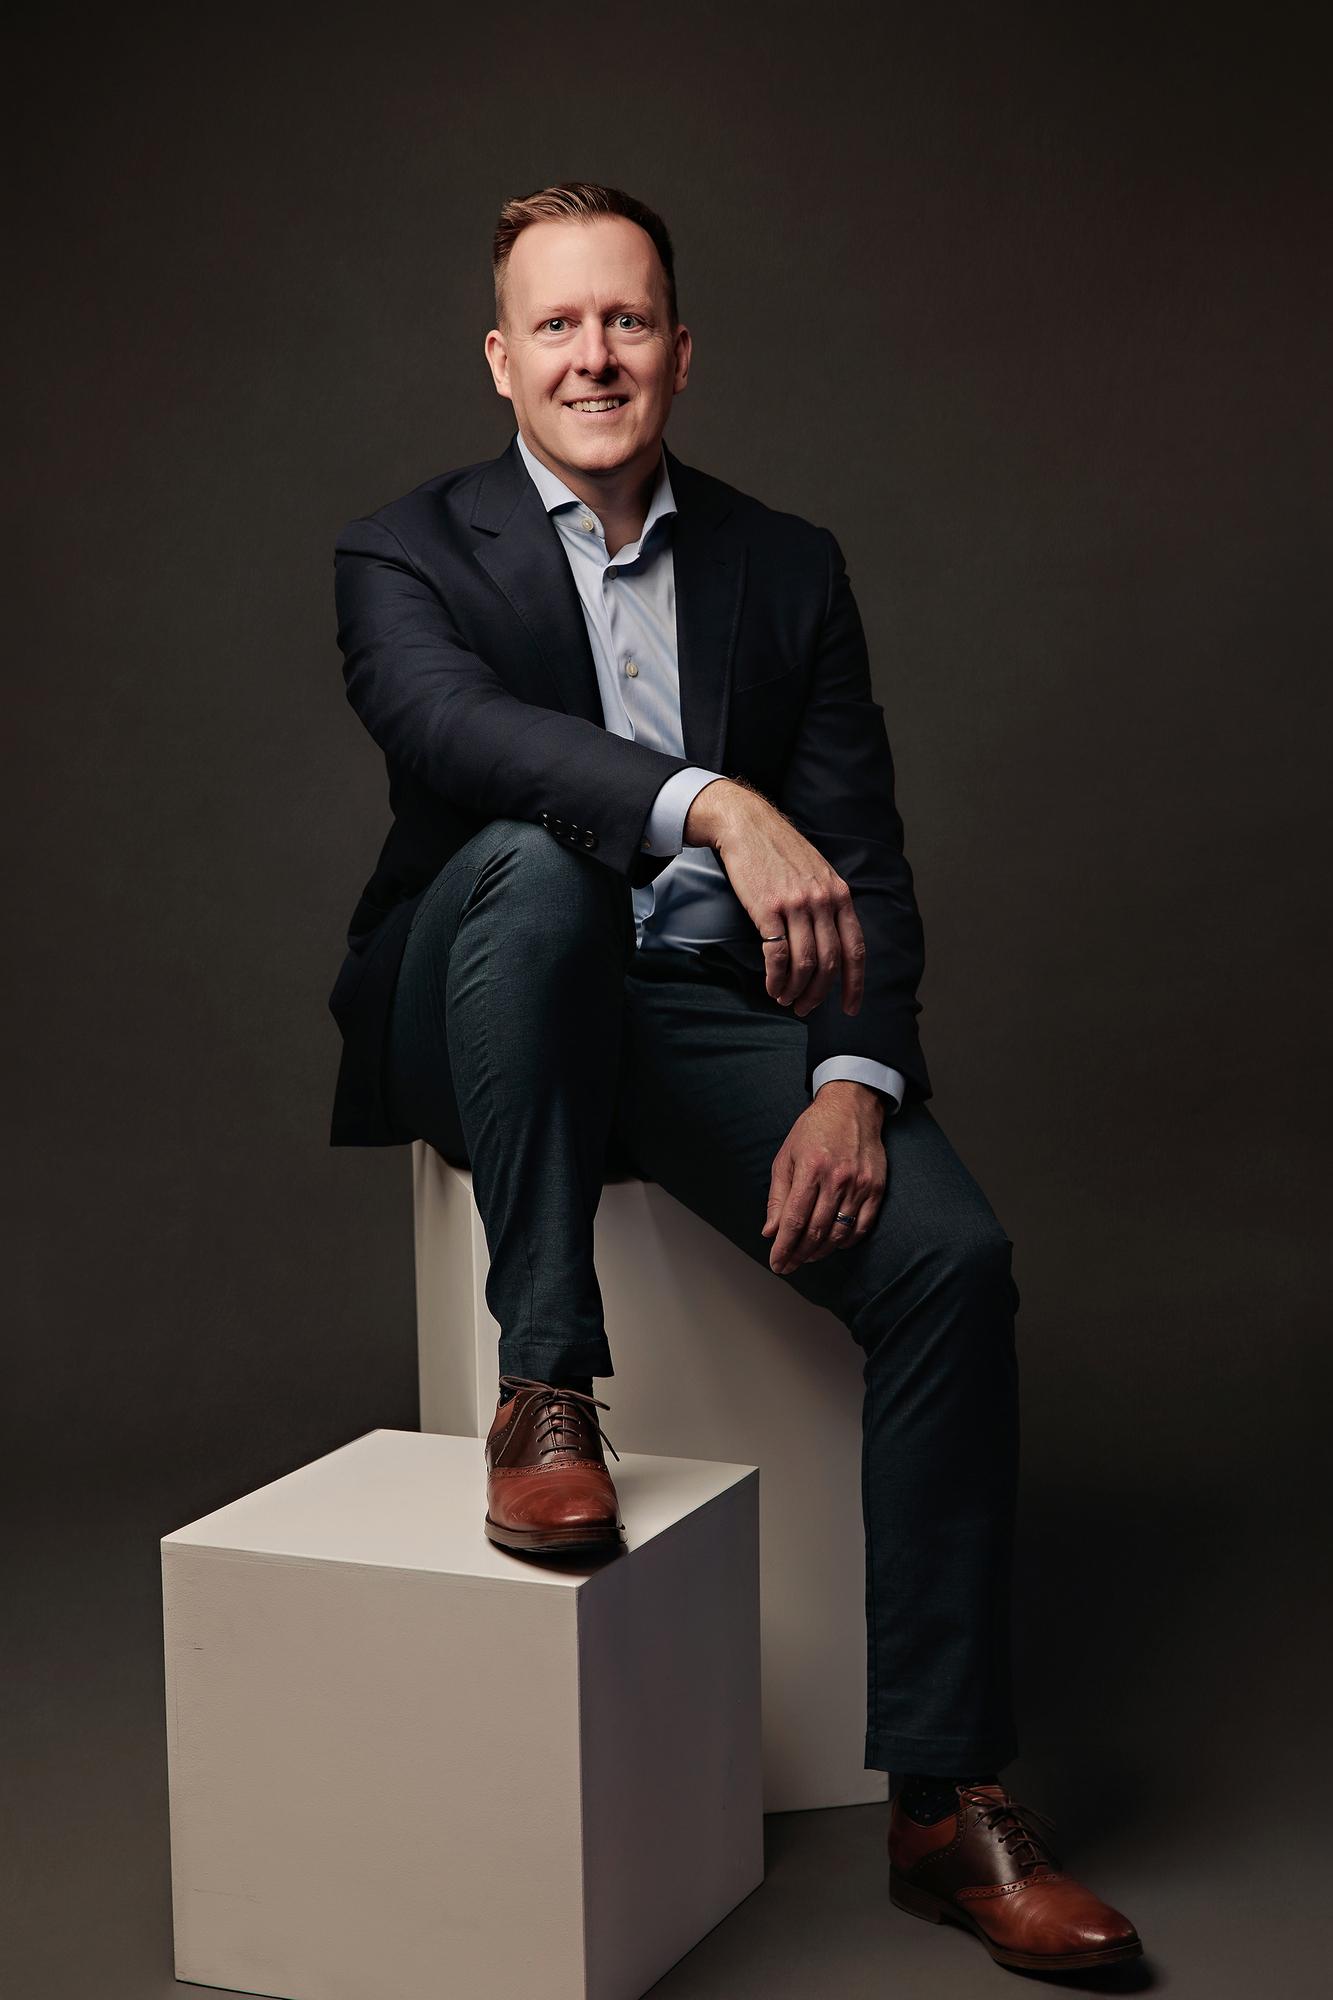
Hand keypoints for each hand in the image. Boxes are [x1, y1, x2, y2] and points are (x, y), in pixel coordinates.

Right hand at [685, 780, 864, 1018]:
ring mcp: (796, 905)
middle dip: (819, 994)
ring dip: (795, 990)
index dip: (855, 984)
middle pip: (830, 962)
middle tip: (806, 1008)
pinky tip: (772, 986)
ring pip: (804, 963)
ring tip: (786, 999)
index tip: (849, 1007)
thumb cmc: (781, 851)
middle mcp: (823, 901)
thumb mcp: (818, 872)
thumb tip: (834, 941)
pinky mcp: (768, 909)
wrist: (748, 825)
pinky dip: (776, 978)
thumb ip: (830, 903)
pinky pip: (777, 955)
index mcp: (840, 894)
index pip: (855, 949)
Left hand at [761, 1081, 886, 1272]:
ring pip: (839, 1233)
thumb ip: (778, 1196)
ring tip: (807, 1257)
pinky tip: (833, 1245)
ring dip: (821, 1252)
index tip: (776, 1263)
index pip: (795, 1220)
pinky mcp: (876, 1188)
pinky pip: (862, 1227)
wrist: (851, 1107)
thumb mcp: (786, 1157)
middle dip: (799, 1254)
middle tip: (789, 1266)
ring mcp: (859, 1184)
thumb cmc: (814, 1130)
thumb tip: (770, 1232)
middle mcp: (837, 1178)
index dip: (784, 1247)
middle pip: (816, 1231)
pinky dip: (846, 1242)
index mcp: (811, 1168)